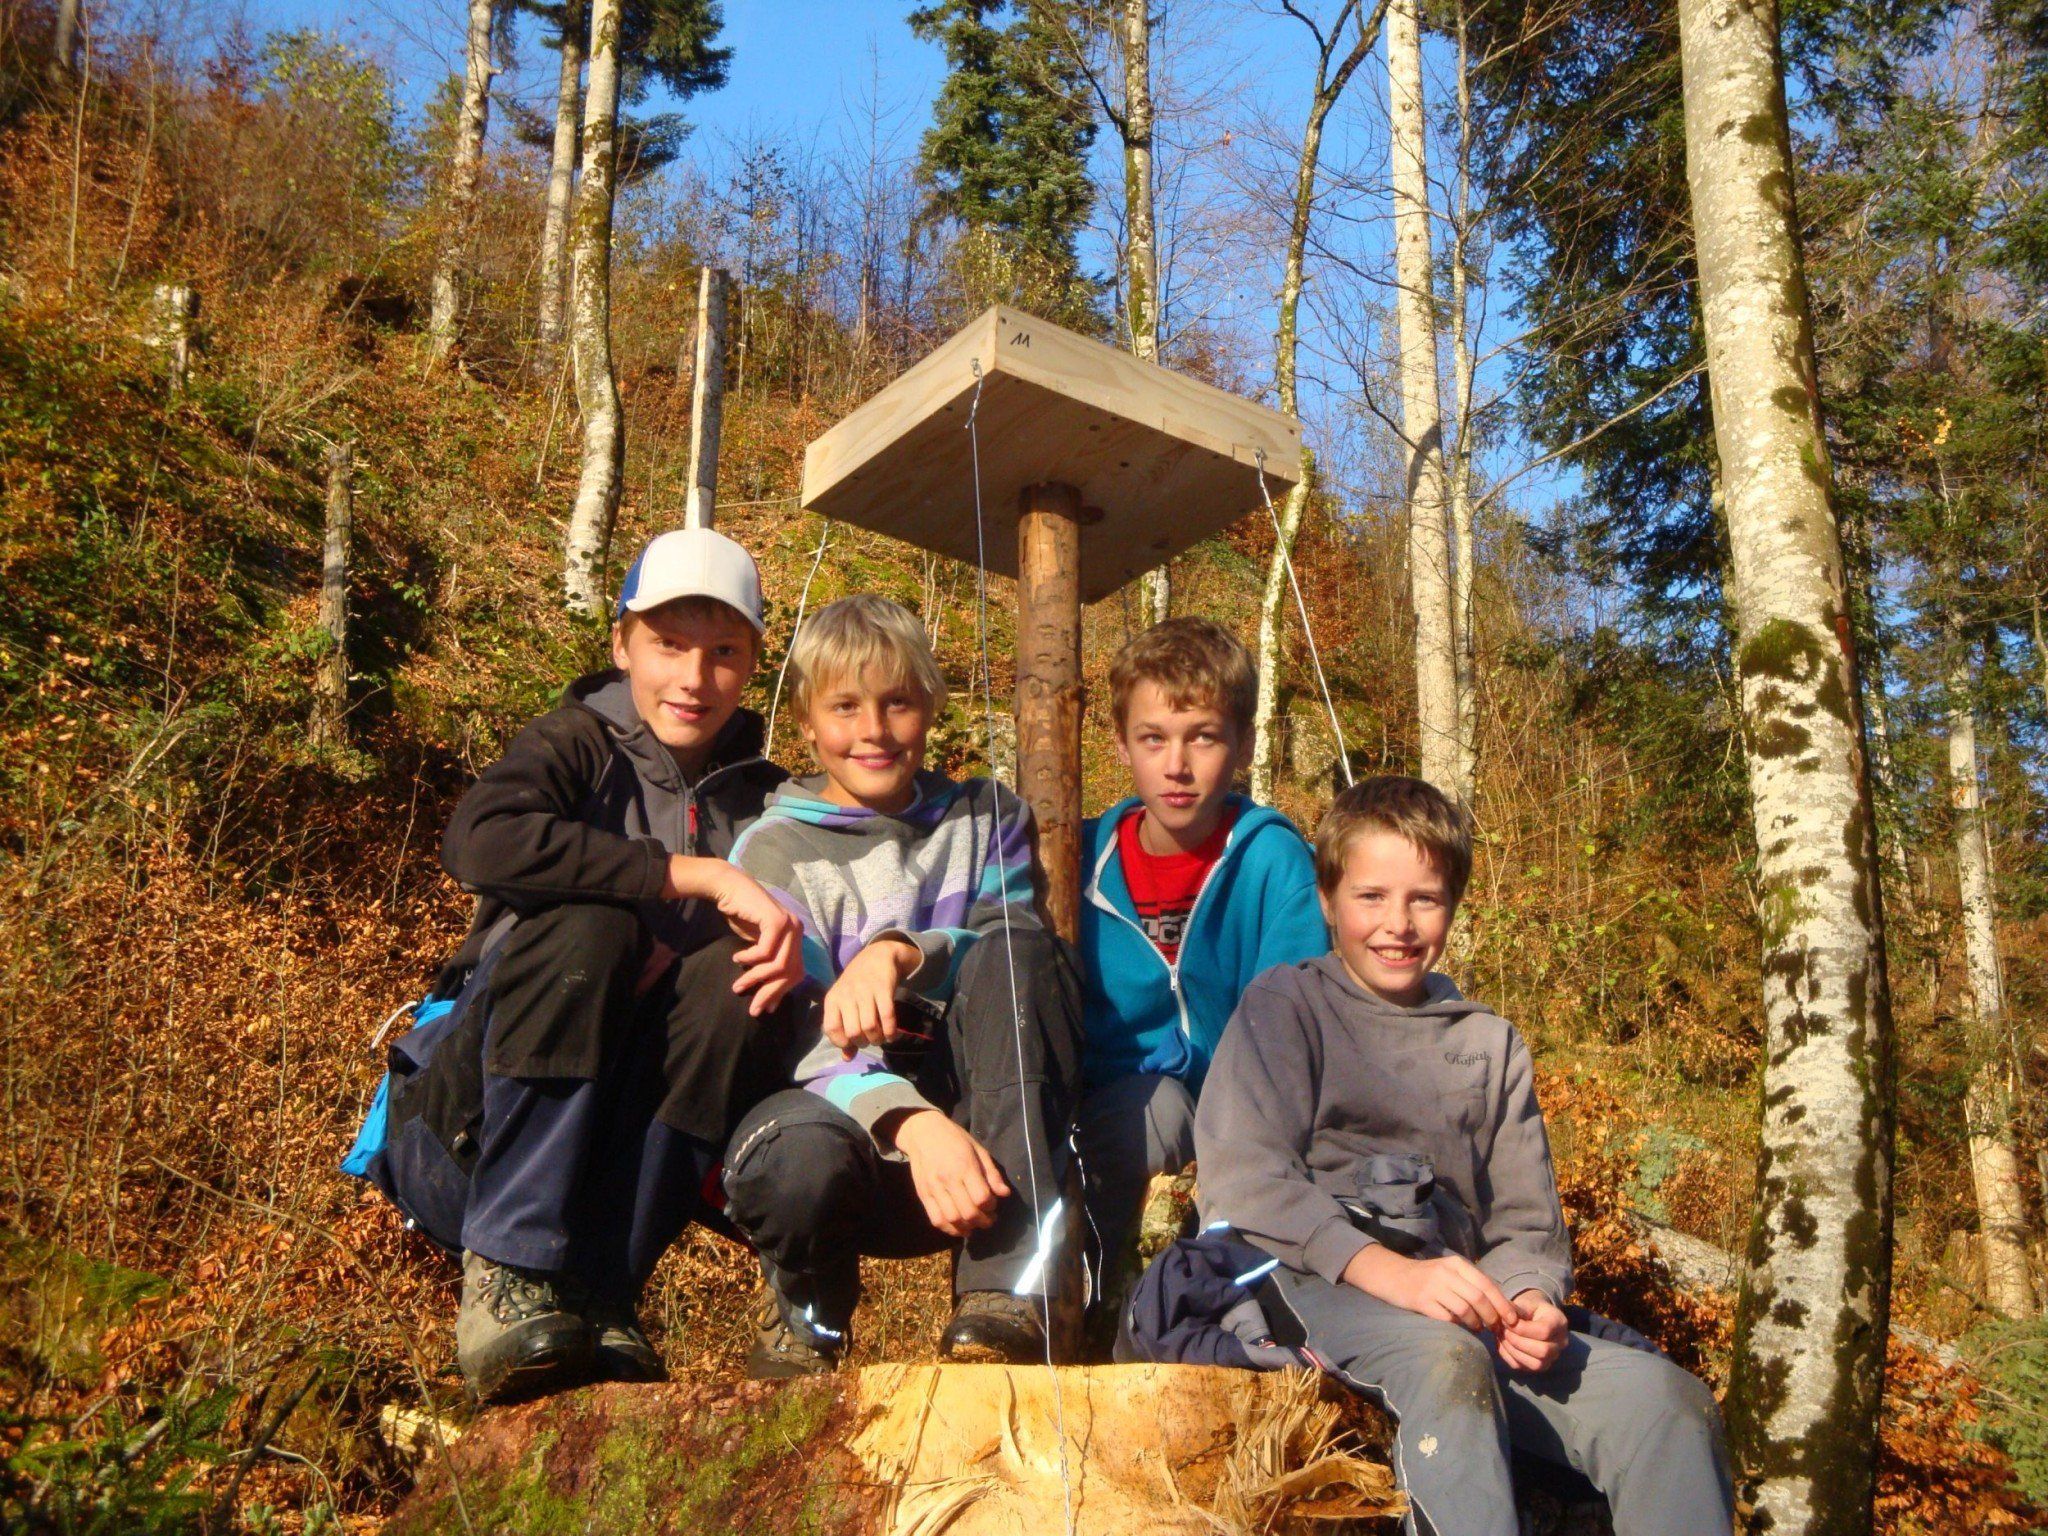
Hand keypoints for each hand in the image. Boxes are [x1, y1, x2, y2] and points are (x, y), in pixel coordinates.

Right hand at [681, 860, 803, 1015]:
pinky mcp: (776, 920)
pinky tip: (738, 958)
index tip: (766, 1008)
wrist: (729, 888)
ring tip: (738, 985)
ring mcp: (789, 924)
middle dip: (770, 993)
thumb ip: (766, 967)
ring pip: (779, 965)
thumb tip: (771, 1001)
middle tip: (753, 1008)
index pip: (796, 973)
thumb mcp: (756, 947)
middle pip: (791, 972)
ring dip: (756, 978)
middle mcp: (797, 931)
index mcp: (796, 938)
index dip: (782, 992)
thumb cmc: (741, 916)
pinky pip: (766, 951)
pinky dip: (751, 959)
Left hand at [821, 939, 920, 1055]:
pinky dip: (890, 1031)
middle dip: (863, 1043)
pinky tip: (892, 1035)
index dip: (841, 1042)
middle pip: (853, 1032)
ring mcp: (865, 991)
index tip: (851, 1042)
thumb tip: (847, 1058)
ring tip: (879, 1038)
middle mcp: (847, 995)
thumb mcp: (844, 1004)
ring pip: (870, 1026)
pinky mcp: (883, 989)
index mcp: (833, 999)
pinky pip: (887, 1016)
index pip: (831, 1029)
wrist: (876, 957)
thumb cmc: (856, 986)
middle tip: (868, 1039)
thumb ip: (844, 1031)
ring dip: (877, 1039)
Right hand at [889, 1110, 1011, 1236]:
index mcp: (965, 1166)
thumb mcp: (978, 1150)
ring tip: (975, 1225)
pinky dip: (949, 1229)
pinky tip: (959, 1227)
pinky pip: (936, 1219)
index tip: (993, 1204)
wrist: (922, 1133)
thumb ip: (992, 1174)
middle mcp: (948, 1180)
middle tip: (989, 1219)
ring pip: (952, 1220)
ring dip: (967, 1228)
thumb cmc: (954, 1138)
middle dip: (983, 1221)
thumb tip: (1005, 1194)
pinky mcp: (923, 1195)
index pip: (982, 1197)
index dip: (991, 1206)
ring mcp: (933, 1189)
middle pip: (968, 1212)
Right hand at [1342, 1246, 1515, 1337]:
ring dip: (1476, 1323)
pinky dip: (1457, 1325)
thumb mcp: (1449, 1272)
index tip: (1512, 1319)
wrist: (1393, 1275)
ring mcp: (1433, 1287)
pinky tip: (1459, 1327)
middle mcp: (1446, 1273)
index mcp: (1457, 1264)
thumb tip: (1500, 1306)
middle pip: (1479, 1298)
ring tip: (1478, 1328)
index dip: (1502, 1304)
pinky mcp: (1421, 1302)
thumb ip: (1471, 1284)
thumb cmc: (1427, 1277)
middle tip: (1496, 1328)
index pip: (1487, 1284)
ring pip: (1465, 1309)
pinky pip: (1447, 1318)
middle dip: (1492, 1316)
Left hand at [1497, 1290, 1569, 1372]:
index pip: (1544, 1331)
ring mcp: (1552, 1357)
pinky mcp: (1540, 1366)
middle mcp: (1561, 1343)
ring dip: (1513, 1350)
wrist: (1534, 1318)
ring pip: (1535, 1364)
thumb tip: (1505, 1319)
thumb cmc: (1529, 1308)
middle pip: (1543, 1351)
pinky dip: (1509, 1356)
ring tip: (1502, 1336)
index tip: (1505, 1320)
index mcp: (1559, 1322)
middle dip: (1517, 1341)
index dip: (1522, 1329)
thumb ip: (1515, 1309)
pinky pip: (1523, 1367)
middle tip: (1503, 1330)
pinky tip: (1503, 1343)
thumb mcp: (1524, 1303)